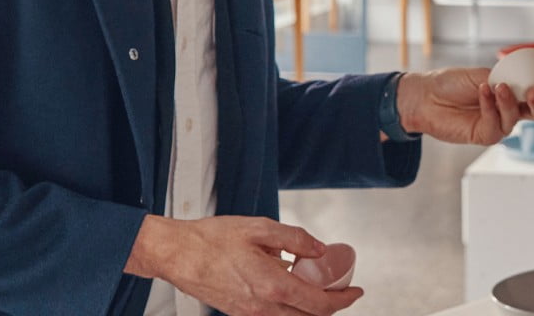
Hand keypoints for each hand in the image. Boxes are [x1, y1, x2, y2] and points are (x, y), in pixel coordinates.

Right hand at [125, 214, 363, 315]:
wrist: (177, 254)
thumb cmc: (211, 240)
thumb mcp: (259, 228)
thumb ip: (295, 239)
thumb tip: (320, 249)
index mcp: (272, 285)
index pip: (320, 304)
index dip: (343, 299)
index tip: (356, 290)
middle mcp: (263, 307)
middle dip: (331, 305)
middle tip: (341, 288)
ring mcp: (251, 314)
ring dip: (310, 308)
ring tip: (317, 286)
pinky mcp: (240, 314)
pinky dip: (290, 307)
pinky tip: (288, 286)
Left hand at [394, 68, 533, 144]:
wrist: (426, 96)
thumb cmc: (452, 83)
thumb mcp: (483, 74)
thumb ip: (506, 79)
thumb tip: (526, 81)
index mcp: (515, 89)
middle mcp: (510, 108)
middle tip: (533, 92)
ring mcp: (498, 123)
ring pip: (516, 118)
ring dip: (509, 101)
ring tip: (498, 87)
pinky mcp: (485, 135)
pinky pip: (495, 124)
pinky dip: (490, 107)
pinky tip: (482, 93)